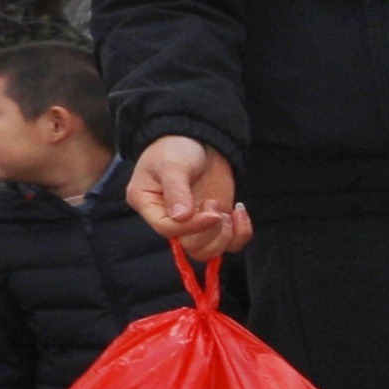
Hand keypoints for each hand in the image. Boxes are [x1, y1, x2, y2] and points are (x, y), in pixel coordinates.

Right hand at [126, 133, 251, 263]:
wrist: (198, 138)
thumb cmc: (175, 147)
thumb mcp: (172, 164)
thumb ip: (176, 190)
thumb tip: (180, 217)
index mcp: (148, 204)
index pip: (166, 228)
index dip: (191, 227)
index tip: (213, 213)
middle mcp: (169, 218)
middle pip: (189, 245)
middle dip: (209, 229)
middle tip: (213, 202)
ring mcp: (194, 223)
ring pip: (207, 250)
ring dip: (224, 236)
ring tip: (225, 210)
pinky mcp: (215, 222)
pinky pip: (229, 244)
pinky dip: (241, 234)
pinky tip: (240, 211)